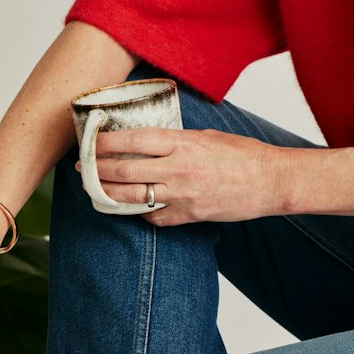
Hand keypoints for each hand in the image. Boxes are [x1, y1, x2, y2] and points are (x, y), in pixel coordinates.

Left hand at [84, 127, 284, 225]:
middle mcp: (178, 169)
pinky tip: (129, 207)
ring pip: (132, 196)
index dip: (106, 142)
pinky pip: (154, 217)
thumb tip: (152, 141)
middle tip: (83, 167)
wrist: (269, 181)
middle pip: (124, 169)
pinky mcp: (188, 216)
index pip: (133, 140)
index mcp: (183, 143)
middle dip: (97, 169)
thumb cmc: (244, 154)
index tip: (90, 141)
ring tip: (94, 188)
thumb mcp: (208, 136)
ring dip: (108, 192)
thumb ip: (178, 139)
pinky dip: (138, 212)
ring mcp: (182, 195)